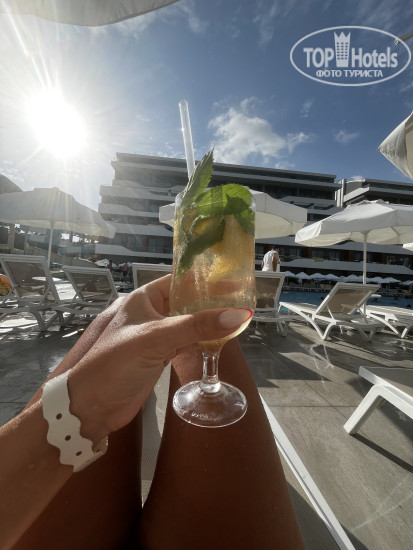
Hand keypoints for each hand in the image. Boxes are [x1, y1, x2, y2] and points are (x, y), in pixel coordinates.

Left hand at [68, 275, 251, 443]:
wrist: (93, 405)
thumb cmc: (116, 362)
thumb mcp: (156, 338)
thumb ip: (197, 326)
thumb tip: (240, 314)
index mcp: (145, 298)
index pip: (180, 280)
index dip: (205, 278)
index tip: (234, 278)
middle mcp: (153, 312)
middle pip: (188, 301)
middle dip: (213, 301)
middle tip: (244, 298)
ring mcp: (158, 335)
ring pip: (191, 323)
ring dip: (211, 322)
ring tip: (240, 316)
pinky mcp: (162, 355)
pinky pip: (189, 341)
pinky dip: (205, 340)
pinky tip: (224, 338)